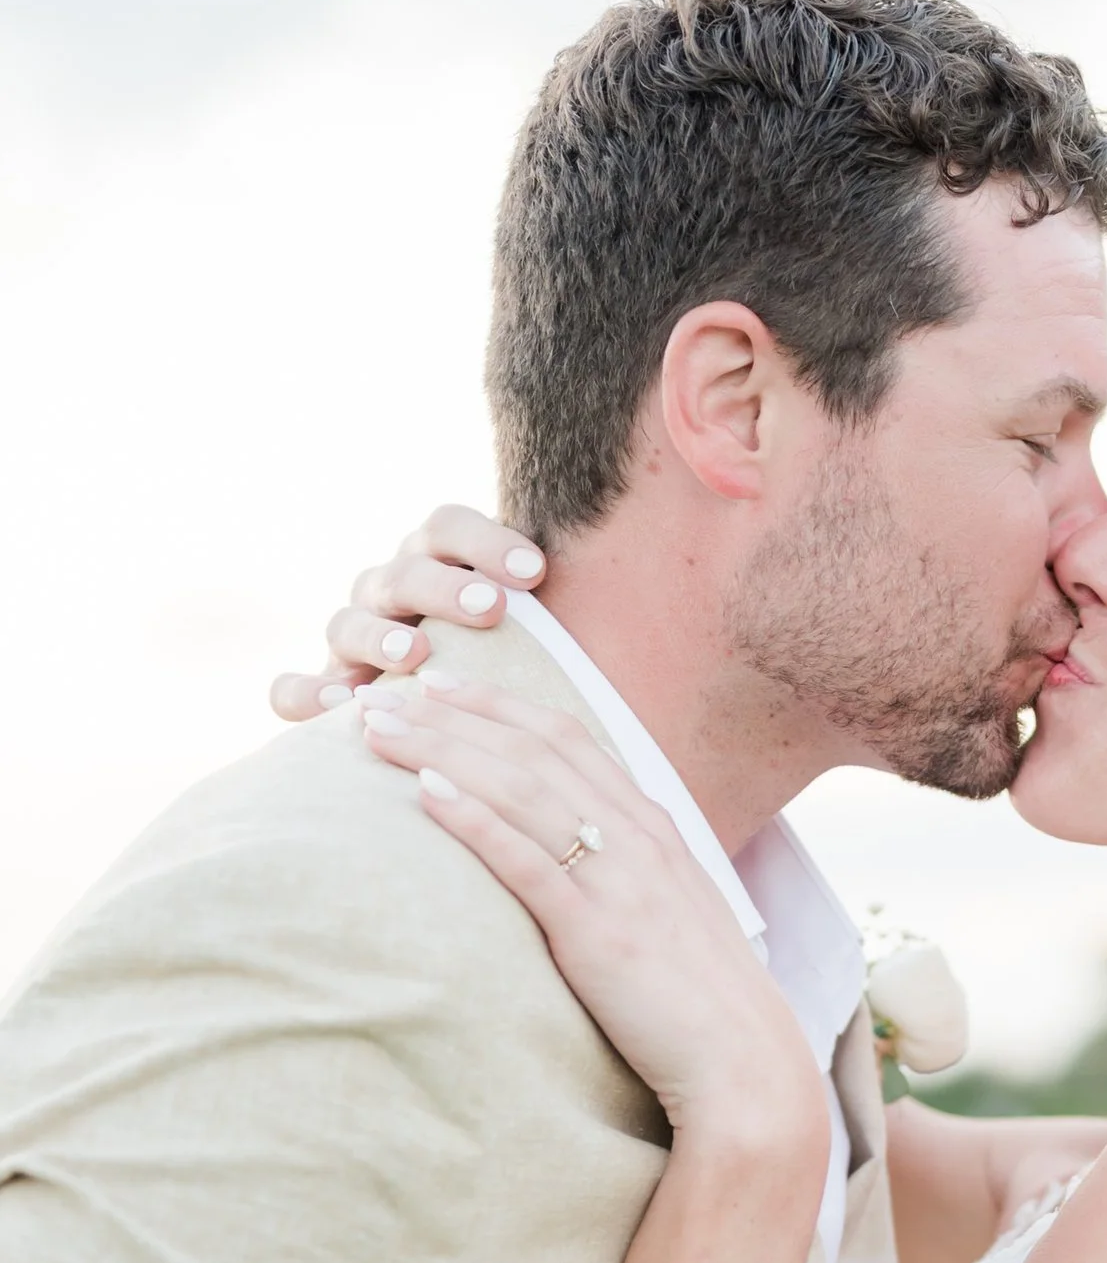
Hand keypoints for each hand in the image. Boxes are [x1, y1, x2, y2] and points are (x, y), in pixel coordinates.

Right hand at [270, 505, 547, 721]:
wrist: (450, 738)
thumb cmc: (511, 682)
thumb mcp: (539, 642)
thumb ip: (566, 615)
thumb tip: (660, 585)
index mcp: (437, 565)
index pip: (446, 523)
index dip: (486, 540)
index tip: (536, 571)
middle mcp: (389, 594)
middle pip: (404, 569)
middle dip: (446, 586)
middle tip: (489, 610)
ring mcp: (348, 644)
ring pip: (346, 620)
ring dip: (378, 633)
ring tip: (415, 655)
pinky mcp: (319, 695)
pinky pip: (291, 692)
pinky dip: (307, 696)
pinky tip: (338, 711)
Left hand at [359, 675, 826, 1151]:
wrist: (745, 1063)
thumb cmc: (702, 1001)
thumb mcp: (671, 916)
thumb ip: (629, 876)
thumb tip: (581, 866)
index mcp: (654, 828)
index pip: (567, 739)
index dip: (498, 704)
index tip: (439, 684)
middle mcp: (637, 838)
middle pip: (531, 750)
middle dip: (450, 714)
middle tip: (380, 696)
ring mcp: (619, 881)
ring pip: (520, 790)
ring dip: (442, 749)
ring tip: (377, 730)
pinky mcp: (597, 933)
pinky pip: (527, 862)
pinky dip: (474, 819)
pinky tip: (425, 791)